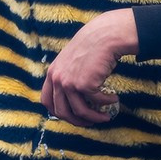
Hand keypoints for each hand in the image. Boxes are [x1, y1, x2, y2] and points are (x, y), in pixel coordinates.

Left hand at [41, 9, 137, 127]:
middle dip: (77, 121)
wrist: (103, 36)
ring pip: (80, 112)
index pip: (47, 101)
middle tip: (91, 122)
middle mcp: (57, 79)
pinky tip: (113, 99)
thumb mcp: (70, 62)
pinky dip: (106, 103)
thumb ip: (67, 77)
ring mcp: (69, 82)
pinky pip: (96, 102)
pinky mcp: (84, 84)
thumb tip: (72, 100)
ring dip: (94, 117)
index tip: (72, 116)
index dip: (59, 112)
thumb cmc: (91, 48)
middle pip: (61, 112)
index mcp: (52, 74)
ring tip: (105, 116)